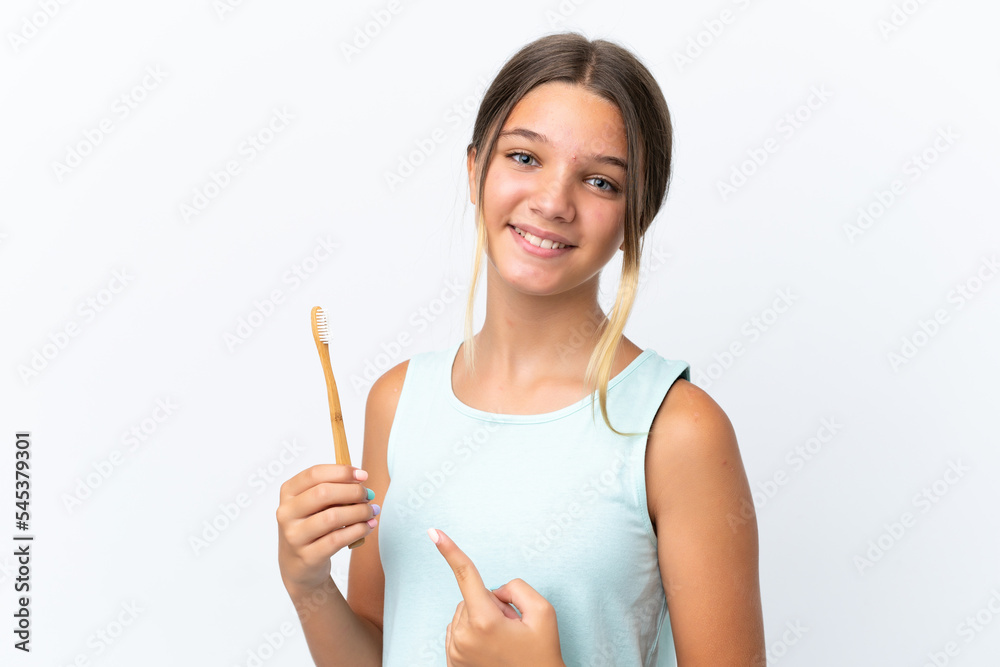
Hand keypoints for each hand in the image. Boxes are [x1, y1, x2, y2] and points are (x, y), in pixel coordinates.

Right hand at [276, 464, 377, 595]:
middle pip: (323, 493)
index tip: (363, 475)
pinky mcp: (307, 556)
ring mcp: (294, 536)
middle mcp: (286, 513)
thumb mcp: (314, 505)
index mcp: (288, 493)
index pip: (314, 474)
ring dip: (359, 512)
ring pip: (332, 517)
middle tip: (369, 496)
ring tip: (372, 511)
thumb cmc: (312, 527)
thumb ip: (332, 490)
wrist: (298, 566)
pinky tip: (368, 526)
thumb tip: (360, 480)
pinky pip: (337, 540)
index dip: (342, 472)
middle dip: (353, 492)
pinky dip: (358, 530)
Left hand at [427, 527, 565, 666]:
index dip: (450, 551)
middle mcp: (463, 637)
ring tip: (504, 641)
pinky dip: (474, 632)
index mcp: (484, 621)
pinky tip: (492, 648)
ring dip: (483, 619)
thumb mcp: (544, 612)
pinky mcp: (452, 663)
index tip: (434, 531)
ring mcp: (455, 652)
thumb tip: (494, 592)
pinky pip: (459, 631)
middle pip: (472, 598)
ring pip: (464, 614)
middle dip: (492, 604)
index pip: (467, 576)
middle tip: (513, 627)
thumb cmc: (542, 654)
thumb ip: (517, 588)